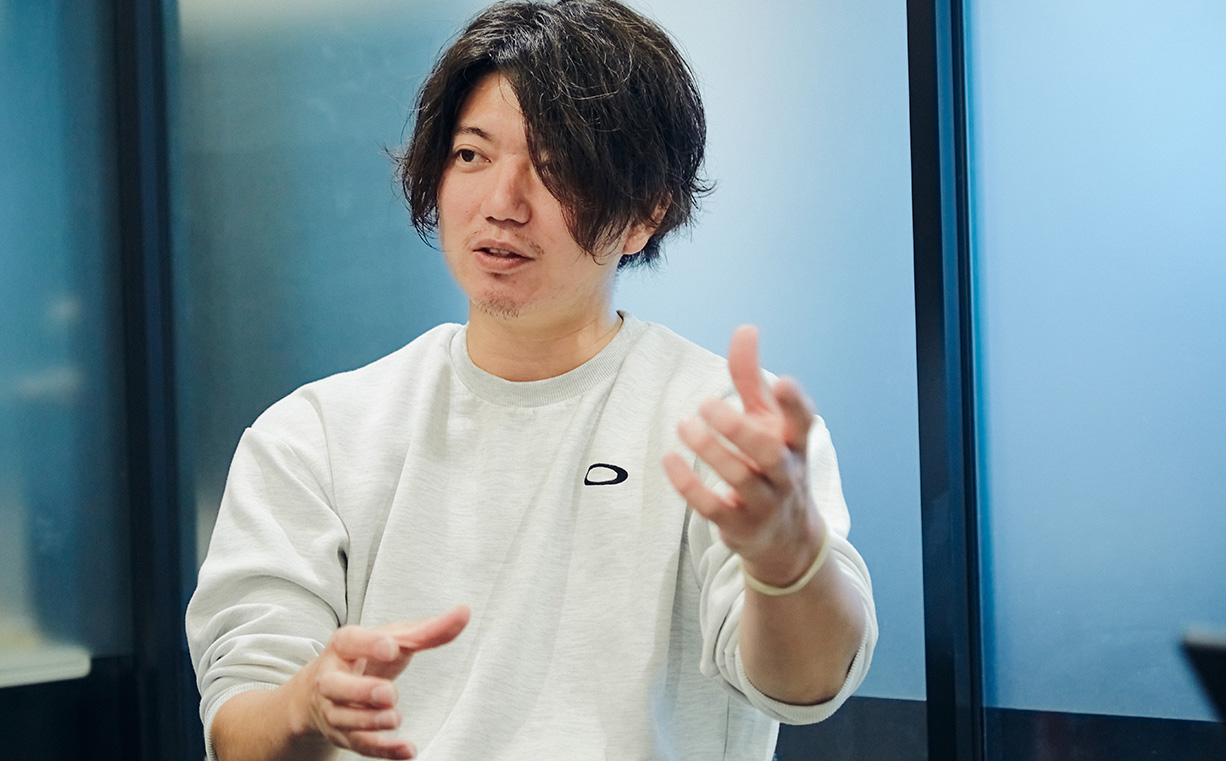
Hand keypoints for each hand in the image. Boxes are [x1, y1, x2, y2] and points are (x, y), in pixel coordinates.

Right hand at [291, 605, 469, 758]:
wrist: (322, 689)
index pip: (350, 642)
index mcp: (345, 646)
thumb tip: (464, 613)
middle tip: (389, 693)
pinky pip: (361, 746)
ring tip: (396, 717)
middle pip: (335, 686)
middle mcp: (332, 678)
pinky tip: (407, 750)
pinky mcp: (346, 734)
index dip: (369, 644)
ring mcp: (335, 709)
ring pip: (345, 720)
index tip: (391, 647)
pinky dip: (384, 751)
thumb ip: (428, 630)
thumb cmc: (365, 657)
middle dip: (361, 691)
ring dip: (370, 721)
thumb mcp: (394, 638)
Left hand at [663, 326, 824, 586]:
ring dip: (711, 451)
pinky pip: (714, 507)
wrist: (786, 538)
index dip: (794, 404)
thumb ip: (751, 378)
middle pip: (769, 454)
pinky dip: (690, 485)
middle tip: (707, 404)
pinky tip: (669, 459)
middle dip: (740, 429)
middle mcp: (786, 474)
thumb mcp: (766, 421)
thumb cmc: (772, 462)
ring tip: (684, 425)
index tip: (784, 380)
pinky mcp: (739, 525)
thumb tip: (745, 329)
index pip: (802, 422)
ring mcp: (765, 503)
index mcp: (795, 443)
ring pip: (741, 479)